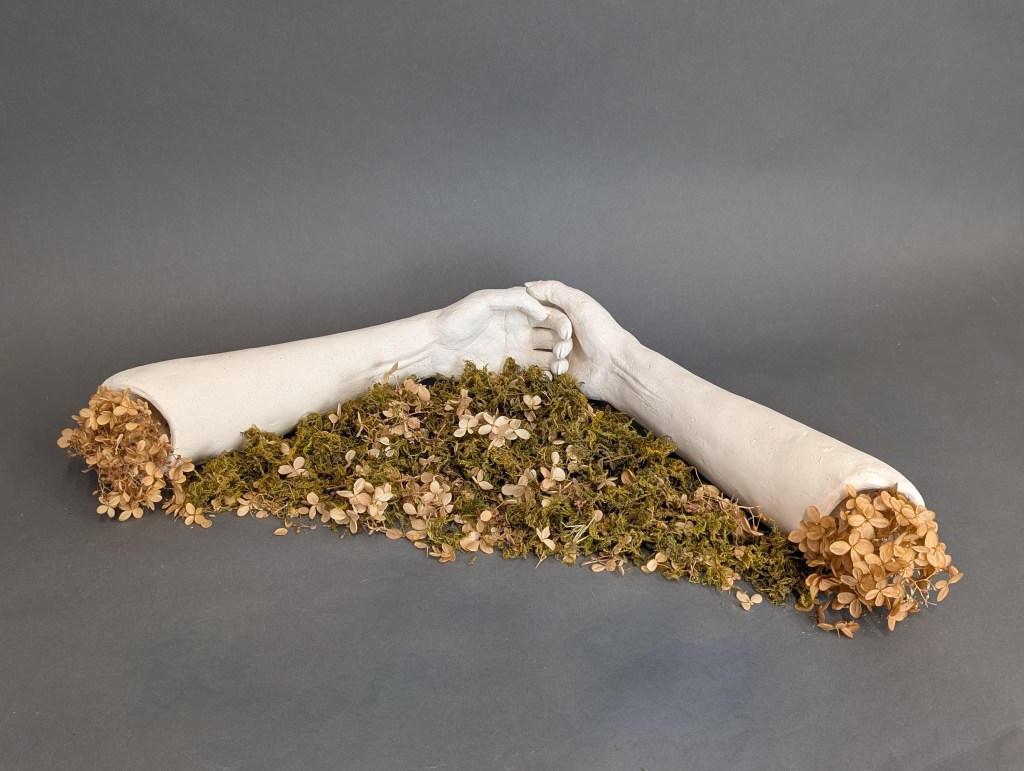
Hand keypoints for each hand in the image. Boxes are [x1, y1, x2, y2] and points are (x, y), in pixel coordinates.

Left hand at [433, 287, 573, 375]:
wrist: (436, 345)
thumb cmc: (457, 318)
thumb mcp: (485, 300)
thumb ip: (515, 299)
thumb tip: (542, 310)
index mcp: (520, 311)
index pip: (550, 314)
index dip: (562, 322)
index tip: (566, 332)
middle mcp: (522, 330)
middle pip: (554, 336)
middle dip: (564, 343)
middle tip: (563, 351)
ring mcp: (517, 351)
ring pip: (548, 355)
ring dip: (558, 361)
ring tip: (560, 367)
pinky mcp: (510, 369)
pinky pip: (534, 372)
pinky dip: (545, 375)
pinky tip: (549, 377)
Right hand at [525, 280, 633, 400]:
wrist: (615, 366)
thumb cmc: (603, 333)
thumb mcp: (578, 303)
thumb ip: (554, 290)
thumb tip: (529, 285)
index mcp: (568, 313)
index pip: (541, 308)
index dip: (534, 310)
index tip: (529, 312)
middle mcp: (564, 331)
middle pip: (539, 330)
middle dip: (546, 334)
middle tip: (564, 336)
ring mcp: (563, 351)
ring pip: (540, 350)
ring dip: (552, 351)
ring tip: (565, 353)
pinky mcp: (563, 369)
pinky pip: (546, 368)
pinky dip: (554, 366)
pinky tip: (564, 365)